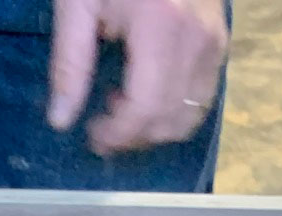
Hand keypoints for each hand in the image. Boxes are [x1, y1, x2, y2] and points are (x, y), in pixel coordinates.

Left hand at [47, 0, 227, 155]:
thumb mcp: (77, 3)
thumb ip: (70, 63)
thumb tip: (60, 121)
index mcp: (161, 26)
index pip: (145, 108)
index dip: (117, 134)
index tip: (92, 135)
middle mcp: (197, 38)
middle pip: (170, 119)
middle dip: (134, 135)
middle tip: (102, 122)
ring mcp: (215, 40)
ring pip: (191, 114)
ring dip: (155, 126)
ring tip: (122, 103)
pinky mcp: (220, 40)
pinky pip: (202, 95)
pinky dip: (174, 107)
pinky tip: (145, 88)